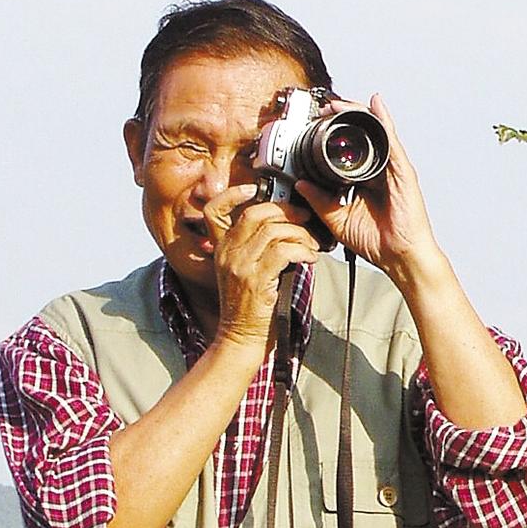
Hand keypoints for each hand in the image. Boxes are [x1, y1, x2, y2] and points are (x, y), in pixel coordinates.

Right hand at [203, 185, 319, 349]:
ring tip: (312, 245)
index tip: (256, 190)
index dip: (234, 194)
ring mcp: (239, 266)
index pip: (214, 210)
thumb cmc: (247, 306)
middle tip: (304, 220)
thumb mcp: (242, 271)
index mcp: (220, 247)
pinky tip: (310, 258)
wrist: (240, 337)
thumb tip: (282, 226)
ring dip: (301, 235)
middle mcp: (226, 253)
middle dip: (286, 211)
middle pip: (255, 213)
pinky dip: (303, 251)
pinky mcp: (255, 280)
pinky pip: (283, 251)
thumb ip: (253, 248)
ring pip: (274, 230)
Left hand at [295, 94, 441, 286]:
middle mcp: (378, 171)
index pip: (348, 149)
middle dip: (342, 117)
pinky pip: (391, 141)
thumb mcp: (337, 220)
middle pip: (362, 134)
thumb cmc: (377, 241)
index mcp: (363, 180)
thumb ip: (319, 200)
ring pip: (375, 131)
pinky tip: (375, 105)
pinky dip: (383, 121)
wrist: (399, 257)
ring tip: (338, 104)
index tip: (314, 124)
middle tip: (323, 109)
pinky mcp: (402, 171)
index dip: (332, 134)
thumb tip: (300, 184)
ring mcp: (391, 169)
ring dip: (356, 113)